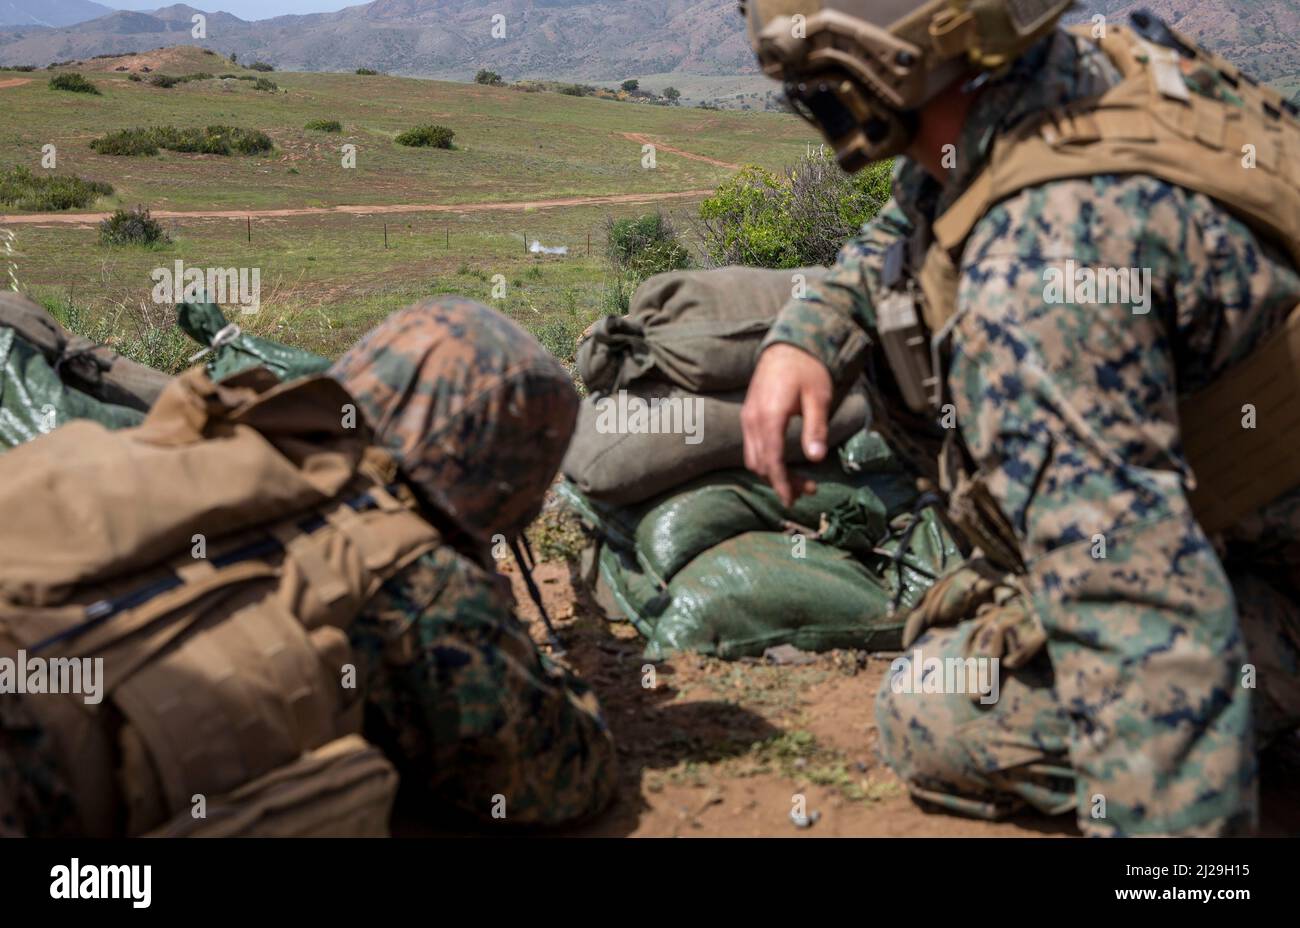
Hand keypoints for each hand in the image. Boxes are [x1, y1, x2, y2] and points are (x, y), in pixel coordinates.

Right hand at [741, 343, 832, 505]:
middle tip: (808, 489)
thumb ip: (816, 428)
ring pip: (754, 458)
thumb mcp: (818, 398)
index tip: (792, 499)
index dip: (781, 483)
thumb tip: (816, 458)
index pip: (772, 460)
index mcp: (769, 416)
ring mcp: (747, 417)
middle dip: (782, 481)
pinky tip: (784, 461)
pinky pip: (752, 446)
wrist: (787, 345)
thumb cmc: (807, 369)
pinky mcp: (749, 415)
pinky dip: (766, 460)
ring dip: (773, 473)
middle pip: (762, 464)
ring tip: (799, 479)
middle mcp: (752, 419)